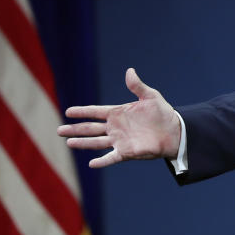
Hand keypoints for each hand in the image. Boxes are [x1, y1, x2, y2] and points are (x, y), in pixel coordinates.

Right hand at [58, 68, 181, 167]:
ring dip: (83, 143)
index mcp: (119, 113)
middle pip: (91, 128)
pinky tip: (92, 163)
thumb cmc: (163, 113)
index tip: (68, 111)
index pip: (96, 112)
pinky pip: (111, 157)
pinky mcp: (126, 152)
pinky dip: (102, 161)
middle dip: (75, 129)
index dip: (82, 111)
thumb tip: (130, 71)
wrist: (174, 131)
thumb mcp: (151, 97)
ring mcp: (119, 140)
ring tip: (68, 142)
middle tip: (59, 130)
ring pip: (96, 142)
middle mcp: (116, 127)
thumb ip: (138, 86)